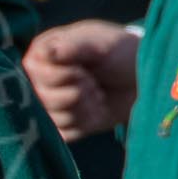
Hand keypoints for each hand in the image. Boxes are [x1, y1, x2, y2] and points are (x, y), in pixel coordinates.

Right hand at [22, 21, 140, 140]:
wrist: (143, 77)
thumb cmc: (121, 52)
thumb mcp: (101, 43)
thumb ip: (74, 46)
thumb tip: (47, 52)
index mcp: (43, 54)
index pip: (34, 72)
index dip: (62, 75)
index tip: (84, 69)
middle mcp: (40, 79)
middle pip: (43, 98)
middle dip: (76, 93)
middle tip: (95, 85)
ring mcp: (51, 103)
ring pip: (53, 118)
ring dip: (83, 109)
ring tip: (99, 97)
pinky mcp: (64, 124)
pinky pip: (64, 134)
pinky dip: (85, 125)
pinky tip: (98, 112)